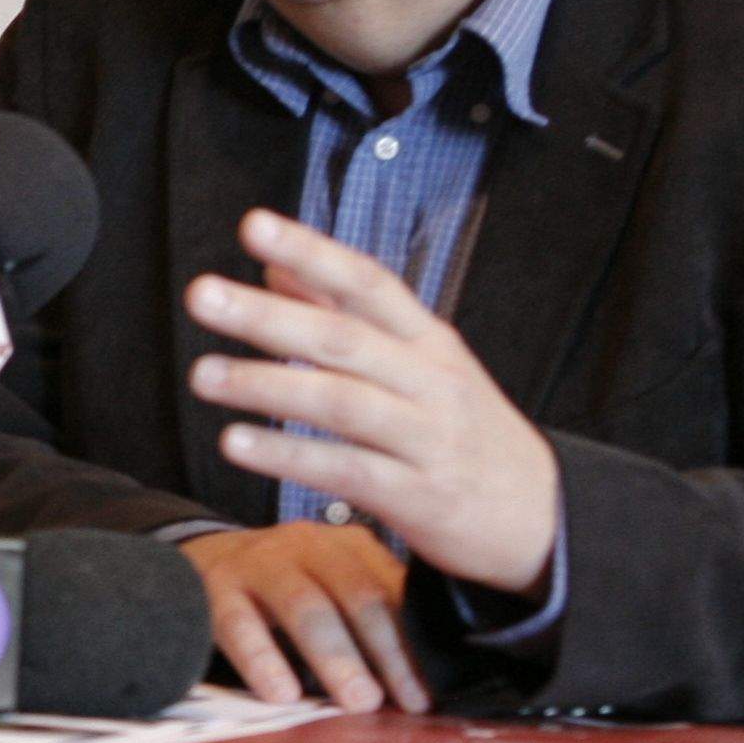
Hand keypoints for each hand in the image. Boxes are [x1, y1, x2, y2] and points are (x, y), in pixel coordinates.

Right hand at [180, 522, 423, 712]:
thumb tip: (420, 682)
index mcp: (348, 545)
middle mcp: (308, 544)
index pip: (392, 591)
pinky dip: (263, 660)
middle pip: (357, 594)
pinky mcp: (215, 585)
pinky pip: (239, 623)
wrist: (200, 558)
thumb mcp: (331, 586)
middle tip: (406, 701)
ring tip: (358, 701)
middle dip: (386, 651)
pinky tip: (282, 694)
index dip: (414, 643)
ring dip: (337, 657)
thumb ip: (371, 615)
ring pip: (305, 605)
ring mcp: (259, 561)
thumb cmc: (282, 587)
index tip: (428, 693)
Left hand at [186, 206, 560, 601]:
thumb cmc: (465, 432)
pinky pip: (345, 471)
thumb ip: (346, 314)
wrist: (540, 516)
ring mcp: (427, 439)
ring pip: (342, 403)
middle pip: (345, 338)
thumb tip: (278, 267)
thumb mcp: (422, 364)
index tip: (253, 226)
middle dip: (270, 315)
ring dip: (268, 386)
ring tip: (204, 374)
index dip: (312, 252)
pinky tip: (237, 442)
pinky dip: (289, 456)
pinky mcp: (417, 496)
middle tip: (203, 295)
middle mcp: (430, 381)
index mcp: (429, 341)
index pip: (368, 283)